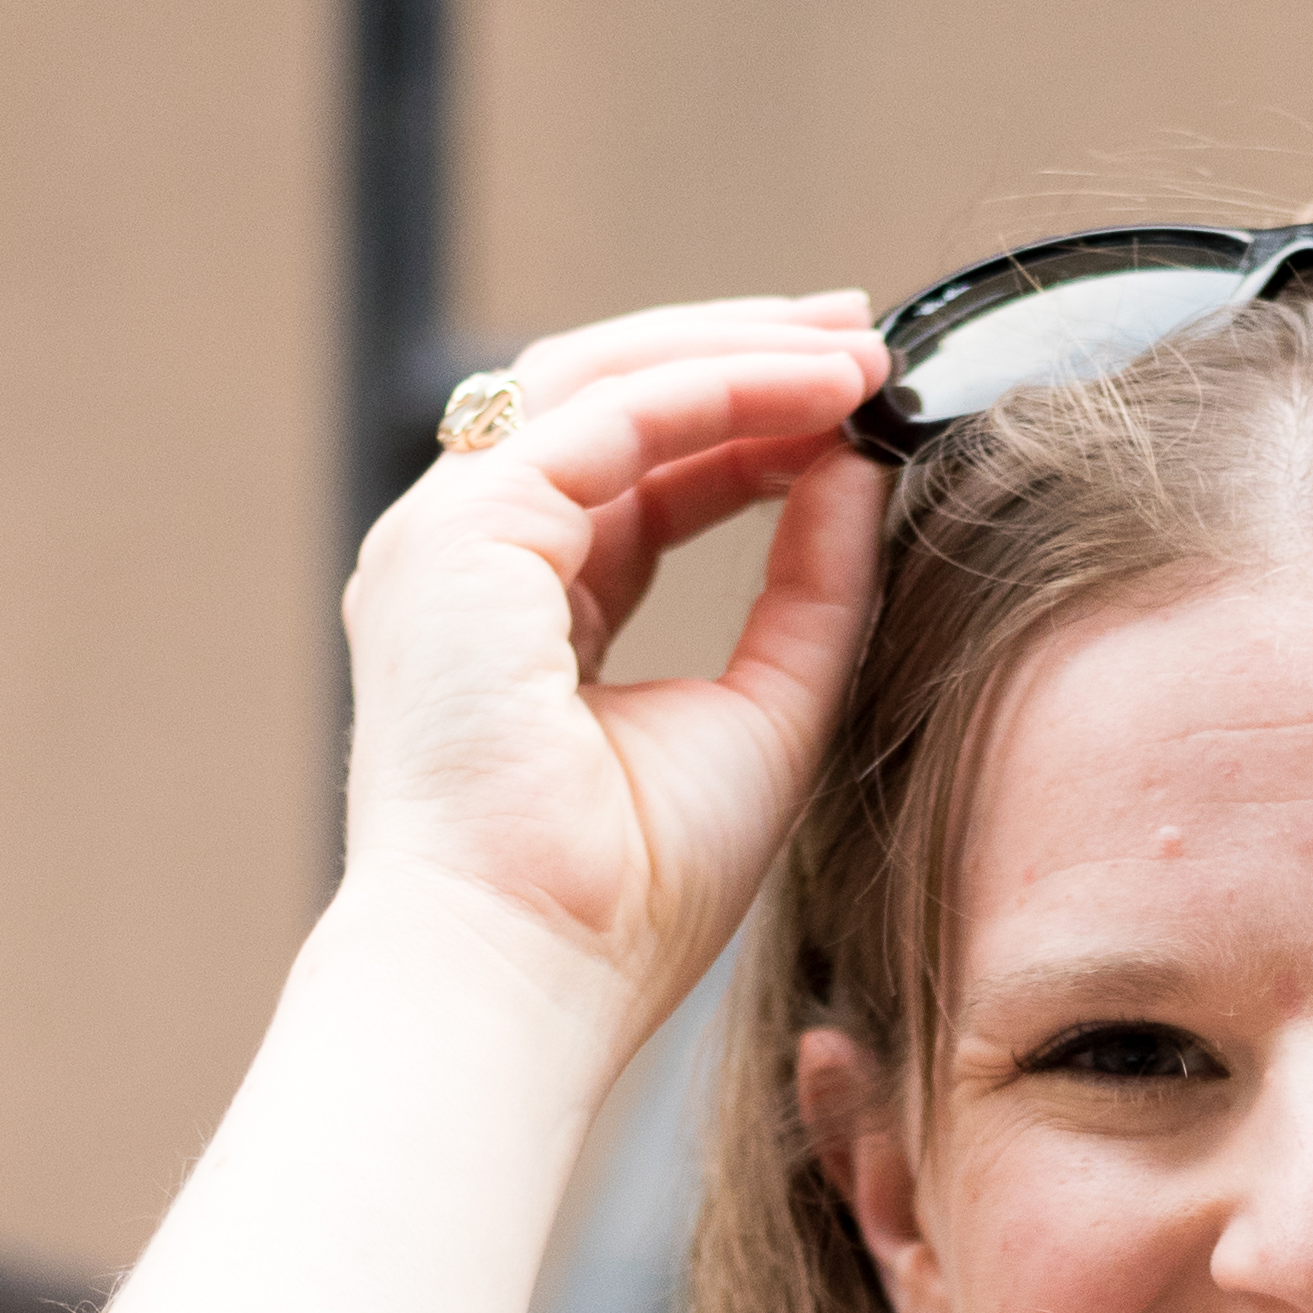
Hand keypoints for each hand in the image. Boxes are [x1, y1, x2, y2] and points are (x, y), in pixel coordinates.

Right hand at [338, 290, 891, 1041]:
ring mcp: (447, 540)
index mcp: (518, 617)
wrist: (529, 977)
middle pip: (608, 401)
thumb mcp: (762, 720)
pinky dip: (720, 390)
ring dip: (739, 352)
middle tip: (865, 335)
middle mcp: (468, 563)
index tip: (853, 404)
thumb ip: (813, 592)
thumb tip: (862, 464)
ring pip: (600, 380)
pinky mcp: (461, 534)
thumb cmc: (627, 905)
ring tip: (859, 349)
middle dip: (743, 355)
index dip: (746, 425)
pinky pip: (607, 416)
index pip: (634, 477)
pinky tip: (819, 393)